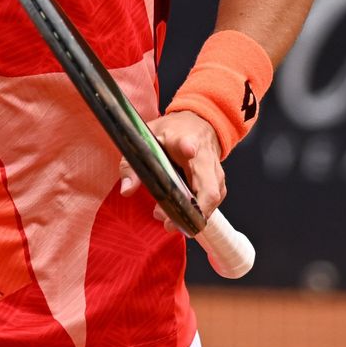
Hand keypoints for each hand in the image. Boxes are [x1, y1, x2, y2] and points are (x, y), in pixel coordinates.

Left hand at [118, 112, 226, 234]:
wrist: (199, 124)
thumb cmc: (172, 132)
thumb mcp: (147, 139)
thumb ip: (132, 164)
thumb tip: (126, 190)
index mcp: (184, 139)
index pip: (188, 143)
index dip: (188, 147)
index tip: (188, 150)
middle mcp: (204, 156)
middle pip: (209, 186)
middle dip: (192, 208)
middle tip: (169, 221)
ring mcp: (215, 170)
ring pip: (212, 198)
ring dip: (193, 214)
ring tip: (169, 222)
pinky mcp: (218, 182)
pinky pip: (212, 201)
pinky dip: (197, 212)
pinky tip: (181, 217)